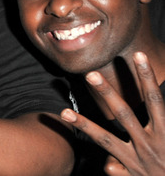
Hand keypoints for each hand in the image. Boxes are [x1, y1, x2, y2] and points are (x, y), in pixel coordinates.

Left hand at [60, 52, 164, 175]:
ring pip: (106, 139)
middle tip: (90, 73)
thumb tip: (145, 118)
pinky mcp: (129, 174)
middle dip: (107, 93)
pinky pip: (112, 167)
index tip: (138, 55)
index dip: (146, 77)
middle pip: (124, 114)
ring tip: (64, 113)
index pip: (154, 100)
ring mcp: (138, 160)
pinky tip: (109, 165)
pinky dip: (110, 165)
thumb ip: (161, 123)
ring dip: (84, 125)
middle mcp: (151, 144)